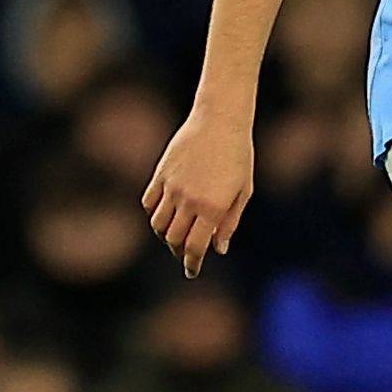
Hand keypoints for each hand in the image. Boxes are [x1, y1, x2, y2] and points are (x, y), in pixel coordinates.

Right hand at [144, 100, 254, 277]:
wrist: (220, 119)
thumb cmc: (238, 155)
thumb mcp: (242, 191)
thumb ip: (229, 222)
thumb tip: (218, 249)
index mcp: (213, 208)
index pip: (195, 247)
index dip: (192, 263)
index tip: (192, 272)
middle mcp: (189, 200)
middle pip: (173, 239)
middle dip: (179, 251)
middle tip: (186, 253)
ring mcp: (172, 187)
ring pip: (157, 224)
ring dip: (164, 235)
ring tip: (175, 234)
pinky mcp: (160, 173)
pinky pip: (148, 202)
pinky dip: (153, 213)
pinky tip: (164, 213)